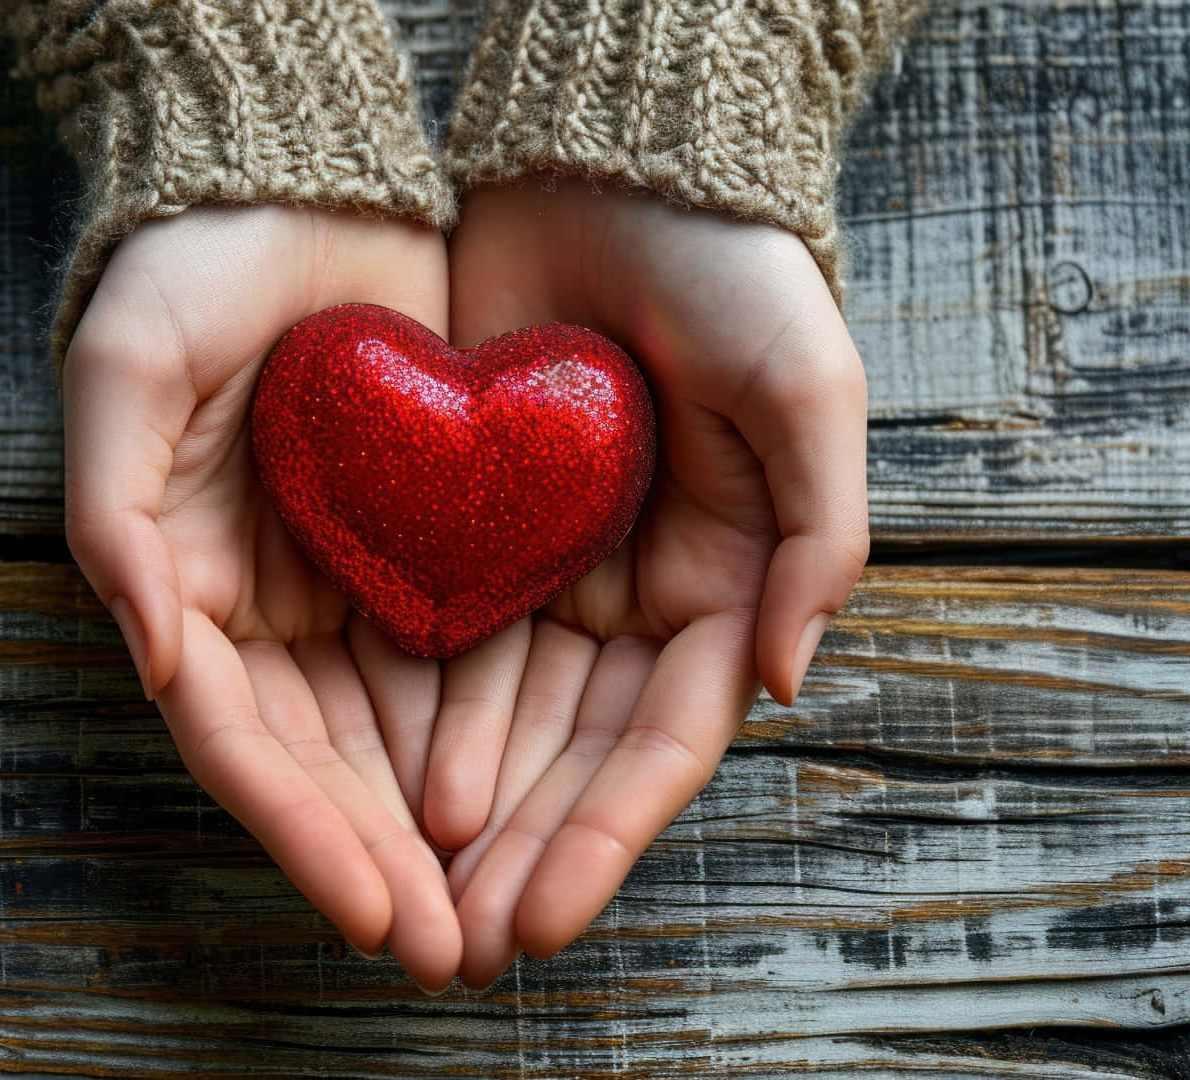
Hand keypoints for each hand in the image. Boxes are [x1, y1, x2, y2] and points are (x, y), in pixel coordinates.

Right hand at [62, 206, 461, 990]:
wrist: (299, 182)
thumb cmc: (190, 268)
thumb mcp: (128, 366)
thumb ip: (116, 511)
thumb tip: (158, 654)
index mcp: (187, 586)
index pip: (245, 742)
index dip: (302, 834)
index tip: (376, 913)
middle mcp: (270, 609)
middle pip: (331, 767)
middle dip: (388, 864)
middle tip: (458, 954)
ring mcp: (351, 584)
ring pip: (403, 737)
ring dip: (449, 832)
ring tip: (513, 913)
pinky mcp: (429, 546)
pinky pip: (465, 658)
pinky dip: (498, 733)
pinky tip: (544, 800)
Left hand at [435, 182, 869, 986]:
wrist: (610, 164)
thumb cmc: (731, 269)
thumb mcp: (803, 386)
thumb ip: (815, 533)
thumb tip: (783, 681)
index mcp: (722, 580)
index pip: (661, 739)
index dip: (606, 835)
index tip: (541, 916)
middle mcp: (635, 593)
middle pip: (572, 754)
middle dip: (522, 852)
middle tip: (456, 946)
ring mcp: (551, 565)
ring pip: (500, 715)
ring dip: (460, 808)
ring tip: (405, 893)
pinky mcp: (471, 523)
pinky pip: (439, 634)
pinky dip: (414, 712)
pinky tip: (375, 783)